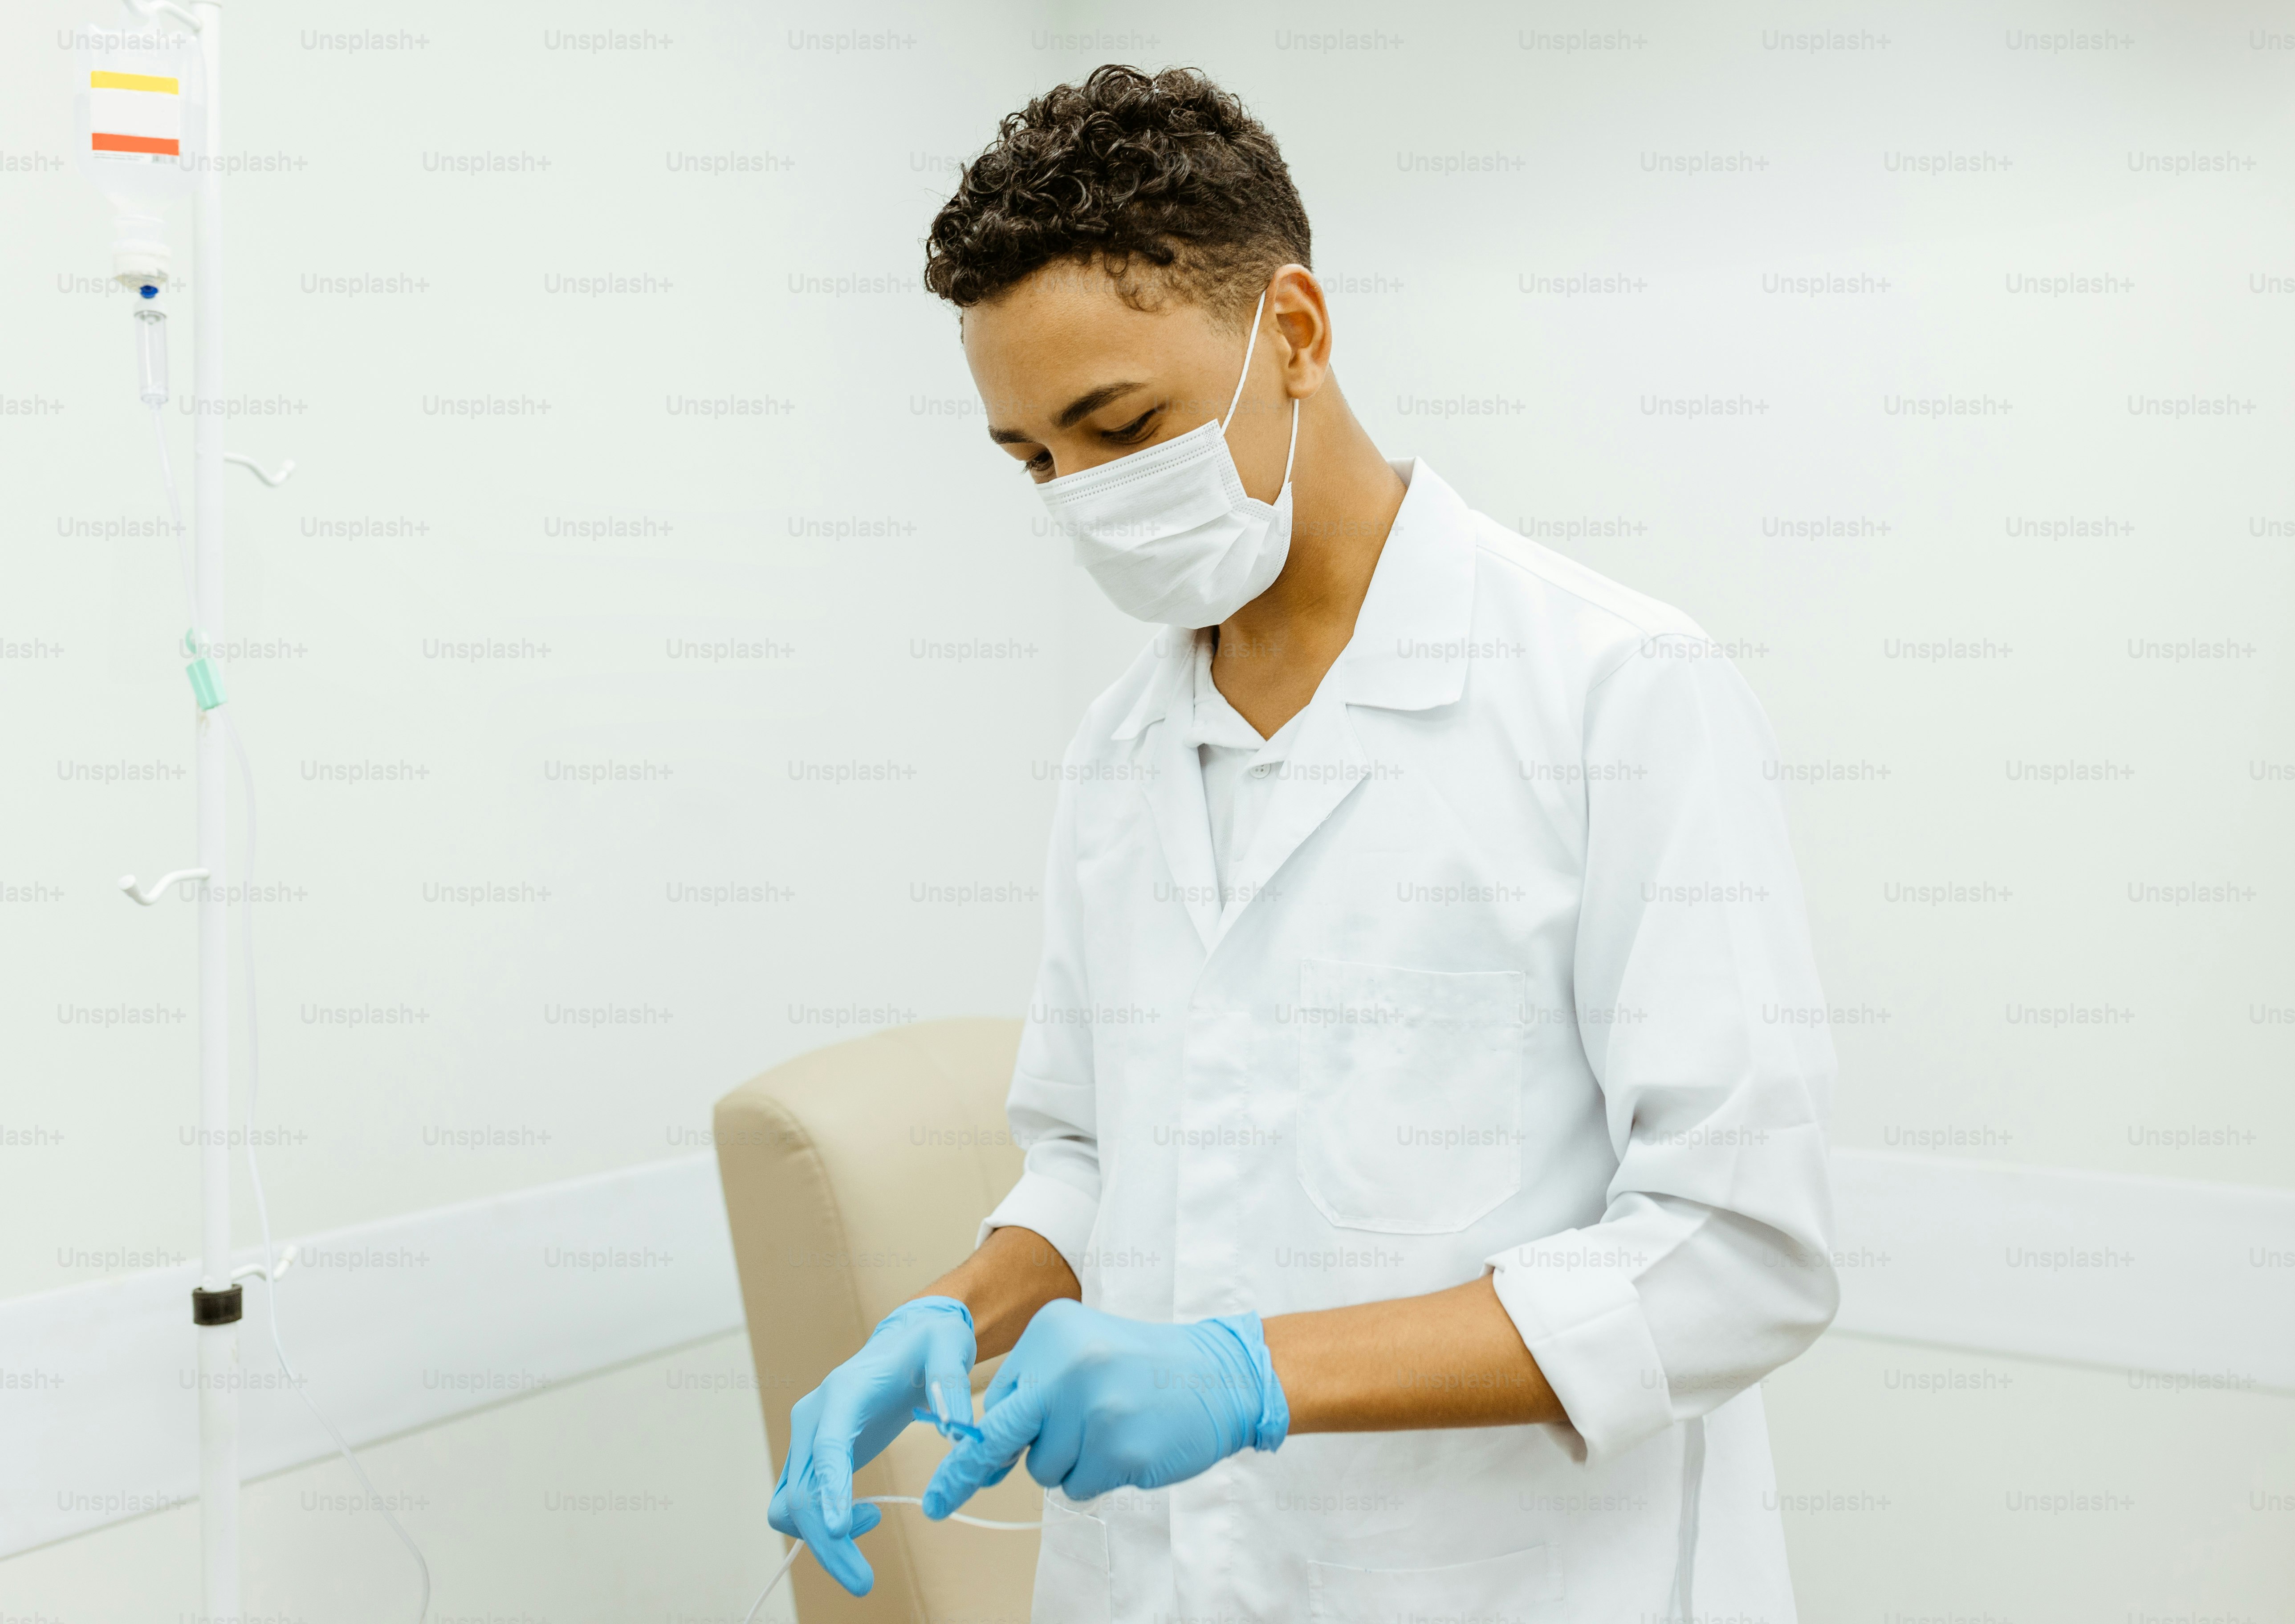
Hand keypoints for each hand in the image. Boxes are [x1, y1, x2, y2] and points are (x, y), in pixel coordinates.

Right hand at [768, 1295, 975, 1594]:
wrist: (908, 1340)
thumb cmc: (928, 1345)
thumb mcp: (949, 1348)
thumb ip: (952, 1382)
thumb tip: (958, 1428)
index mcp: (841, 1393)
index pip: (826, 1447)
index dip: (831, 1489)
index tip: (841, 1530)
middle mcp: (814, 1418)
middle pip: (800, 1491)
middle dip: (827, 1542)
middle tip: (864, 1582)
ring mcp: (809, 1439)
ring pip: (791, 1505)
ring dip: (822, 1540)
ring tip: (875, 1523)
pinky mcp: (814, 1458)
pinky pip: (801, 1503)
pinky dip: (824, 1524)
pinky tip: (866, 1515)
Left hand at [920, 1299, 1287, 1518]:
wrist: (1219, 1374)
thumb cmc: (1141, 1369)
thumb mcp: (1082, 1355)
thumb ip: (1034, 1398)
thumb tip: (977, 1461)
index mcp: (1052, 1333)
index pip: (996, 1400)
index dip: (983, 1440)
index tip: (947, 1478)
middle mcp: (1068, 1365)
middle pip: (1001, 1435)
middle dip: (966, 1472)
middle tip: (939, 1502)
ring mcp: (1095, 1407)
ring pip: (1045, 1469)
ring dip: (1071, 1464)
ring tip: (1111, 1431)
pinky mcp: (1121, 1448)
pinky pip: (1080, 1486)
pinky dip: (1099, 1477)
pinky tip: (1129, 1446)